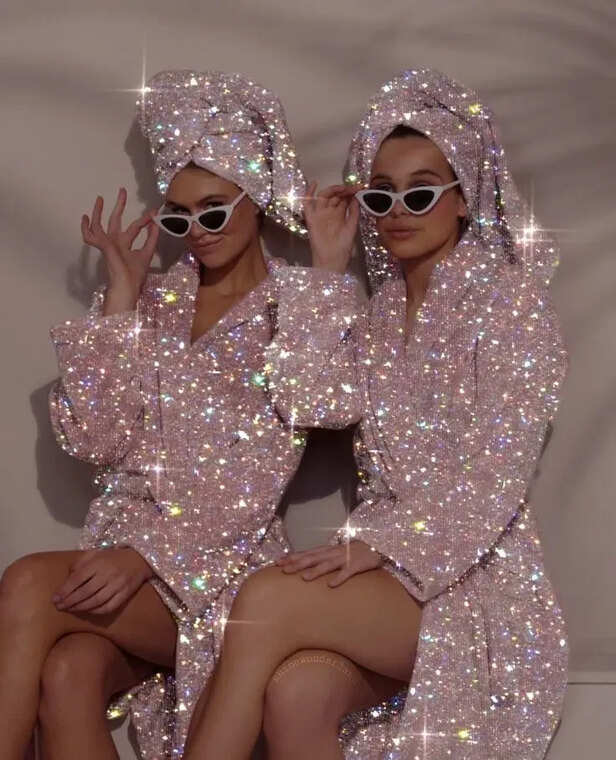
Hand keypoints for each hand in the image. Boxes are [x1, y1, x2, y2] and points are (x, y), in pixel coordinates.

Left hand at [52, 547, 153, 614]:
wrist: (139, 559)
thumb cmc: (113, 557)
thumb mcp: (96, 553)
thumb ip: (80, 563)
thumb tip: (66, 576)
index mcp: (98, 563)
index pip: (77, 579)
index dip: (65, 591)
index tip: (55, 599)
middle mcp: (108, 574)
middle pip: (85, 592)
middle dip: (70, 601)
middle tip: (59, 607)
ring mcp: (117, 585)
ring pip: (95, 601)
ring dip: (80, 607)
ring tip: (70, 609)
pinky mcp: (125, 594)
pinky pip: (109, 606)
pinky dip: (96, 611)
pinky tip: (88, 611)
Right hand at [81, 187, 159, 313]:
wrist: (126, 289)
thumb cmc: (135, 277)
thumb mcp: (146, 254)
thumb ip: (151, 239)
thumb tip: (156, 223)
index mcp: (125, 245)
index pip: (135, 228)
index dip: (144, 220)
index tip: (153, 212)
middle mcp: (116, 243)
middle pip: (116, 220)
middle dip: (119, 205)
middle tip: (122, 190)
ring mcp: (108, 245)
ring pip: (99, 225)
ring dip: (99, 212)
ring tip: (100, 198)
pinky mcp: (103, 248)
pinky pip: (90, 236)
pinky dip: (86, 228)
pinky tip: (85, 218)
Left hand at [275, 539, 383, 586]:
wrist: (377, 546)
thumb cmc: (353, 552)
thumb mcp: (335, 553)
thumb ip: (322, 558)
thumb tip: (304, 566)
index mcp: (327, 550)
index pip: (306, 552)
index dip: (292, 557)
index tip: (277, 563)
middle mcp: (333, 552)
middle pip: (313, 558)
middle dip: (298, 564)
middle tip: (284, 570)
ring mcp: (345, 558)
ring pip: (328, 564)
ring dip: (316, 571)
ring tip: (304, 578)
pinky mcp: (357, 565)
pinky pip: (347, 572)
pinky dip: (339, 578)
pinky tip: (331, 586)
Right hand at [303, 181, 360, 273]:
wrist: (332, 260)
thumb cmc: (342, 248)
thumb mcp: (352, 228)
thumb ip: (354, 213)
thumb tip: (356, 198)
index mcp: (339, 215)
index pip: (344, 199)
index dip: (352, 192)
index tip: (360, 188)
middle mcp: (329, 213)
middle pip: (335, 196)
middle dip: (345, 190)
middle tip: (354, 188)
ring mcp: (320, 215)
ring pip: (324, 197)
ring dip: (333, 190)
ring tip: (343, 188)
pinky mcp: (311, 219)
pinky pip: (307, 205)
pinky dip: (308, 193)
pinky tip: (314, 184)